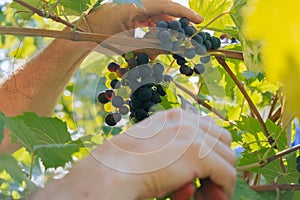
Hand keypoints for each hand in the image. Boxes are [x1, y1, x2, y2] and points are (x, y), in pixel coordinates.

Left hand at [83, 0, 202, 34]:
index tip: (198, 21)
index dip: (184, 14)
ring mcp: (133, 6)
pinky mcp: (130, 12)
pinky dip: (155, 28)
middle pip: (163, 10)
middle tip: (188, 35)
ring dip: (165, 27)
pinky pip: (148, 18)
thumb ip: (151, 44)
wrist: (82, 34)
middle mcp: (136, 1)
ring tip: (174, 40)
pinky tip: (158, 38)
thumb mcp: (128, 43)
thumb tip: (172, 47)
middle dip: (176, 23)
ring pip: (157, 15)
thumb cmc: (101, 37)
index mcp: (135, 4)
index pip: (166, 6)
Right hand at [88, 109, 235, 198]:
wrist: (112, 170)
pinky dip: (223, 190)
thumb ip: (176, 152)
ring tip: (202, 197)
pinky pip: (228, 175)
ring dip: (220, 180)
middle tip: (205, 188)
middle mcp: (186, 121)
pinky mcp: (199, 153)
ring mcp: (193, 135)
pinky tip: (205, 199)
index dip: (210, 154)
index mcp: (174, 118)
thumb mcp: (154, 151)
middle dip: (219, 164)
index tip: (200, 175)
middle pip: (223, 141)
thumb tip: (195, 179)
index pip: (208, 130)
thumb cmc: (127, 165)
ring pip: (228, 158)